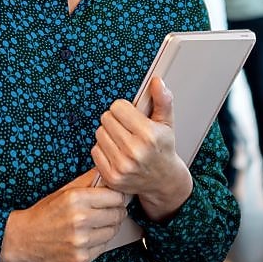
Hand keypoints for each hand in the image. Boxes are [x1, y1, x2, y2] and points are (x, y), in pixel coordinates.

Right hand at [0, 170, 126, 261]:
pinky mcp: (81, 258)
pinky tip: (87, 237)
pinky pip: (104, 247)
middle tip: (105, 212)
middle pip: (118, 214)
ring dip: (108, 228)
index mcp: (76, 198)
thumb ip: (89, 180)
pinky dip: (99, 242)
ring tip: (95, 225)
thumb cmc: (46, 212)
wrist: (24, 238)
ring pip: (113, 231)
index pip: (116, 197)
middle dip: (115, 212)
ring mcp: (80, 241)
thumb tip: (109, 172)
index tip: (113, 199)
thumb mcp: (65, 190)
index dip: (117, 198)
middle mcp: (79, 219)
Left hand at [92, 76, 192, 220]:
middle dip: (115, 120)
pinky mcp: (112, 177)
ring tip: (122, 140)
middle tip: (127, 129)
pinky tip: (117, 152)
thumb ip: (162, 100)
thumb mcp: (167, 123)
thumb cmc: (164, 148)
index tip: (131, 116)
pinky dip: (103, 149)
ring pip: (99, 134)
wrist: (164, 180)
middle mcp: (135, 151)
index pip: (118, 107)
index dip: (124, 109)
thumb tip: (156, 81)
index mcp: (149, 135)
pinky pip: (95, 151)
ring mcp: (122, 166)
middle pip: (106, 118)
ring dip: (108, 134)